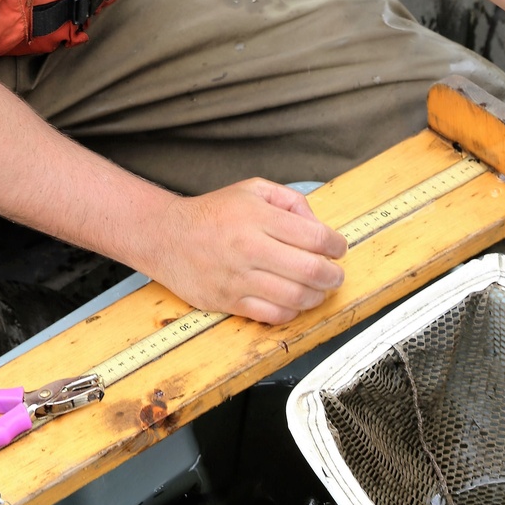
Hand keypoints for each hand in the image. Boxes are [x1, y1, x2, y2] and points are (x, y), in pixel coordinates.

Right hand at [148, 178, 347, 323]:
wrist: (167, 236)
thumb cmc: (213, 212)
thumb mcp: (251, 189)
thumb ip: (289, 200)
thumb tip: (317, 224)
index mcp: (257, 216)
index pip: (313, 236)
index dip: (336, 245)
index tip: (338, 248)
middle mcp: (249, 247)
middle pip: (310, 270)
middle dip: (333, 275)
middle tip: (335, 274)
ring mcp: (239, 278)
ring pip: (295, 297)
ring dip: (317, 296)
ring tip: (318, 289)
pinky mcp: (229, 301)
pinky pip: (273, 315)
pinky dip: (292, 312)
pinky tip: (294, 301)